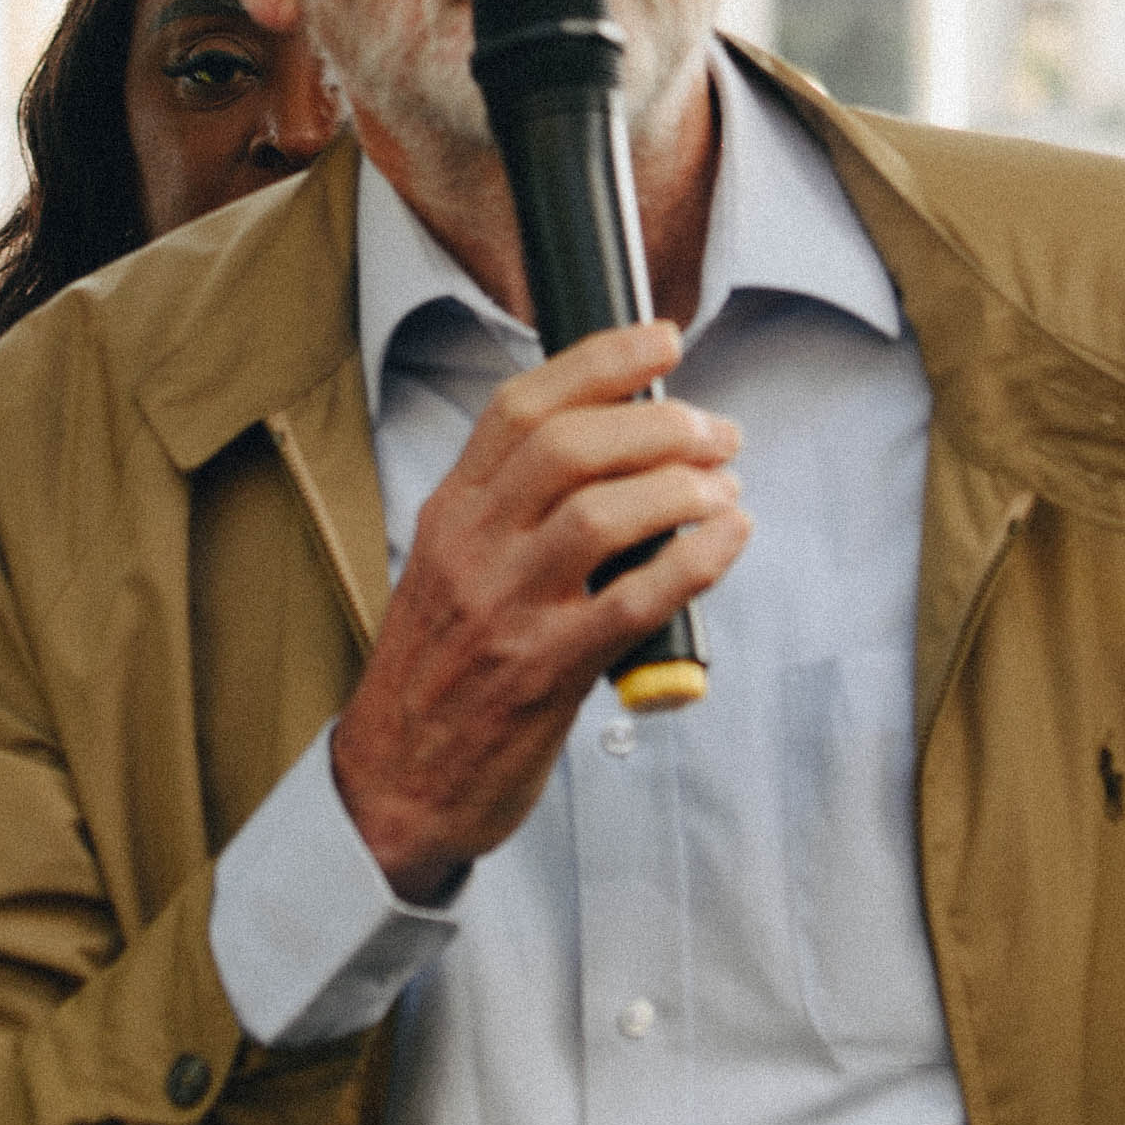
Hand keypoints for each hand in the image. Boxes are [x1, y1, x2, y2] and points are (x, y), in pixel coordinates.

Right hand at [329, 319, 747, 902]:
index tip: (661, 337)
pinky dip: (696, 561)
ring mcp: (508, 610)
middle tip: (717, 432)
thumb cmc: (439, 676)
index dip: (600, 360)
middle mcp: (473, 550)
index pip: (521, 407)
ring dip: (681, 488)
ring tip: (725, 490)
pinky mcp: (546, 672)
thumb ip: (516, 514)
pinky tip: (729, 540)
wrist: (395, 787)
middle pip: (569, 446)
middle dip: (658, 422)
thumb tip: (621, 455)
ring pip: (602, 514)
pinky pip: (634, 601)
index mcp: (450, 514)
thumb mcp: (452, 571)